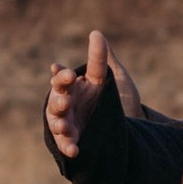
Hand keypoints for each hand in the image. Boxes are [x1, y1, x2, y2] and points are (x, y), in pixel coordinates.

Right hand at [44, 32, 142, 160]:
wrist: (126, 123)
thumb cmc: (110, 98)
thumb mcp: (107, 78)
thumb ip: (100, 59)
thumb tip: (96, 33)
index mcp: (71, 87)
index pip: (61, 79)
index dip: (62, 77)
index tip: (68, 74)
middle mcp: (66, 104)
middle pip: (56, 101)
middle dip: (58, 101)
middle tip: (66, 101)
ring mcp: (67, 123)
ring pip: (56, 123)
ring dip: (59, 124)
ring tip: (65, 126)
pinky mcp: (72, 141)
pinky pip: (66, 144)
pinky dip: (68, 147)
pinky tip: (74, 150)